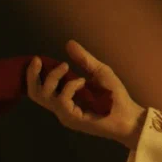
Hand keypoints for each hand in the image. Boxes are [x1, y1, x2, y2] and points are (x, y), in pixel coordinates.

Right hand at [26, 40, 146, 149]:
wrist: (128, 114)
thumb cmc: (114, 95)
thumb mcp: (99, 72)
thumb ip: (84, 60)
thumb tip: (69, 43)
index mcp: (65, 96)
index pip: (39, 87)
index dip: (33, 74)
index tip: (38, 59)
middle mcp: (61, 105)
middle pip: (35, 93)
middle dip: (33, 75)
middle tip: (39, 61)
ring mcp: (65, 113)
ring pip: (44, 95)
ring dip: (54, 77)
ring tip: (67, 66)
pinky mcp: (71, 118)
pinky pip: (61, 101)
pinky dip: (70, 86)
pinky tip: (82, 82)